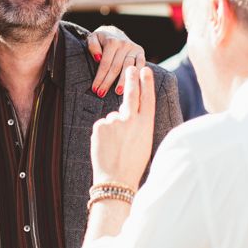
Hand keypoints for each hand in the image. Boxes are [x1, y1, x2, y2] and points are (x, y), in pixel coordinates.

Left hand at [88, 25, 145, 97]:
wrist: (114, 32)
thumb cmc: (101, 40)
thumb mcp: (93, 38)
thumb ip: (92, 46)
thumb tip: (98, 58)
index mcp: (112, 42)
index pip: (105, 64)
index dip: (99, 78)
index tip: (95, 89)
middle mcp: (124, 44)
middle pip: (116, 67)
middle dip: (108, 82)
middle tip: (101, 94)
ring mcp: (133, 48)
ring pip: (128, 68)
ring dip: (123, 81)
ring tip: (117, 93)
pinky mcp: (140, 52)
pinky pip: (141, 65)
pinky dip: (138, 75)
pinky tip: (134, 85)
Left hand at [91, 66, 154, 188]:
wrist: (116, 180)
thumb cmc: (132, 164)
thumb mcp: (143, 142)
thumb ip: (137, 124)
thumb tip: (125, 111)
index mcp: (146, 124)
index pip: (147, 97)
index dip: (146, 82)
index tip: (145, 69)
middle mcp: (131, 119)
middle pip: (130, 93)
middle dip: (130, 78)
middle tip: (130, 67)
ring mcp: (115, 121)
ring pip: (113, 117)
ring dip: (113, 128)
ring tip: (115, 147)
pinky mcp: (100, 125)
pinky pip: (102, 125)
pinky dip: (103, 134)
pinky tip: (106, 147)